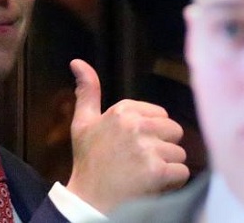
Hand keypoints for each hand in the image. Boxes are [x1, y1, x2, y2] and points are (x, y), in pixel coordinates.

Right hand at [65, 59, 189, 213]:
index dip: (150, 132)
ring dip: (167, 166)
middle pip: (173, 131)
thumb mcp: (82, 122)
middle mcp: (134, 125)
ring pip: (179, 152)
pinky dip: (172, 182)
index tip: (131, 145)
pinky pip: (182, 172)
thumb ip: (86, 91)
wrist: (90, 199)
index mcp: (120, 111)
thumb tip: (77, 61)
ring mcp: (146, 148)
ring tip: (144, 173)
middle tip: (139, 160)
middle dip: (162, 147)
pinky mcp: (157, 170)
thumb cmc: (88, 160)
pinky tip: (152, 184)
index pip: (159, 115)